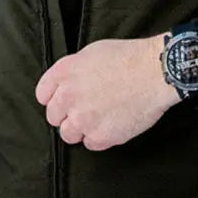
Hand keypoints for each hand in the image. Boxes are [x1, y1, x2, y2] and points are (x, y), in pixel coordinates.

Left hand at [35, 33, 178, 150]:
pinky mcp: (100, 136)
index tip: (64, 102)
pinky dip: (100, 137)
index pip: (43, 95)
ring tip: (99, 120)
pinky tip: (112, 124)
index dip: (54, 99)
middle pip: (53, 117)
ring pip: (68, 134)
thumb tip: (70, 83)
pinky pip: (91, 144)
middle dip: (67, 115)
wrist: (154, 72)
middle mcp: (68, 96)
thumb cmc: (129, 58)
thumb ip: (74, 71)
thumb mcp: (93, 53)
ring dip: (81, 129)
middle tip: (86, 110)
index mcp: (64, 73)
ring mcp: (82, 118)